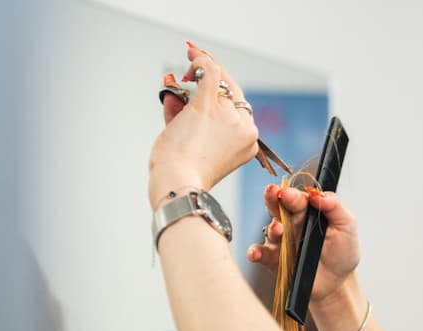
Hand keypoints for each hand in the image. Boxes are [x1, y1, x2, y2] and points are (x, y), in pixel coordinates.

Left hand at [148, 47, 258, 208]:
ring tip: (187, 71)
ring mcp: (228, 115)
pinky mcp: (209, 105)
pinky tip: (191, 56)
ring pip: (219, 81)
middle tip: (197, 69)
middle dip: (215, 78)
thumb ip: (188, 119)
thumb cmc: (184, 171)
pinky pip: (209, 71)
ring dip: (201, 71)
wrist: (179, 182)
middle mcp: (244, 127)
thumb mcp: (195, 146)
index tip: (208, 84)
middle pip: (233, 93)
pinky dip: (199, 60)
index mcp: (248, 142)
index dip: (224, 94)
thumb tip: (174, 93)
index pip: (239, 110)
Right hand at [248, 185, 360, 308]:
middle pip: (278, 207)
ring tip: (277, 229)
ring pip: (270, 230)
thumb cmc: (342, 252)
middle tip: (273, 193)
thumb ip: (335, 207)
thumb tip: (318, 194)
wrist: (337, 283)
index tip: (289, 193)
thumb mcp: (347, 225)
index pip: (298, 199)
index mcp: (308, 212)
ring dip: (272, 228)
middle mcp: (291, 224)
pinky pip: (261, 254)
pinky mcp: (274, 260)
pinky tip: (255, 253)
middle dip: (273, 199)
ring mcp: (281, 242)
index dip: (293, 195)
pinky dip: (256, 252)